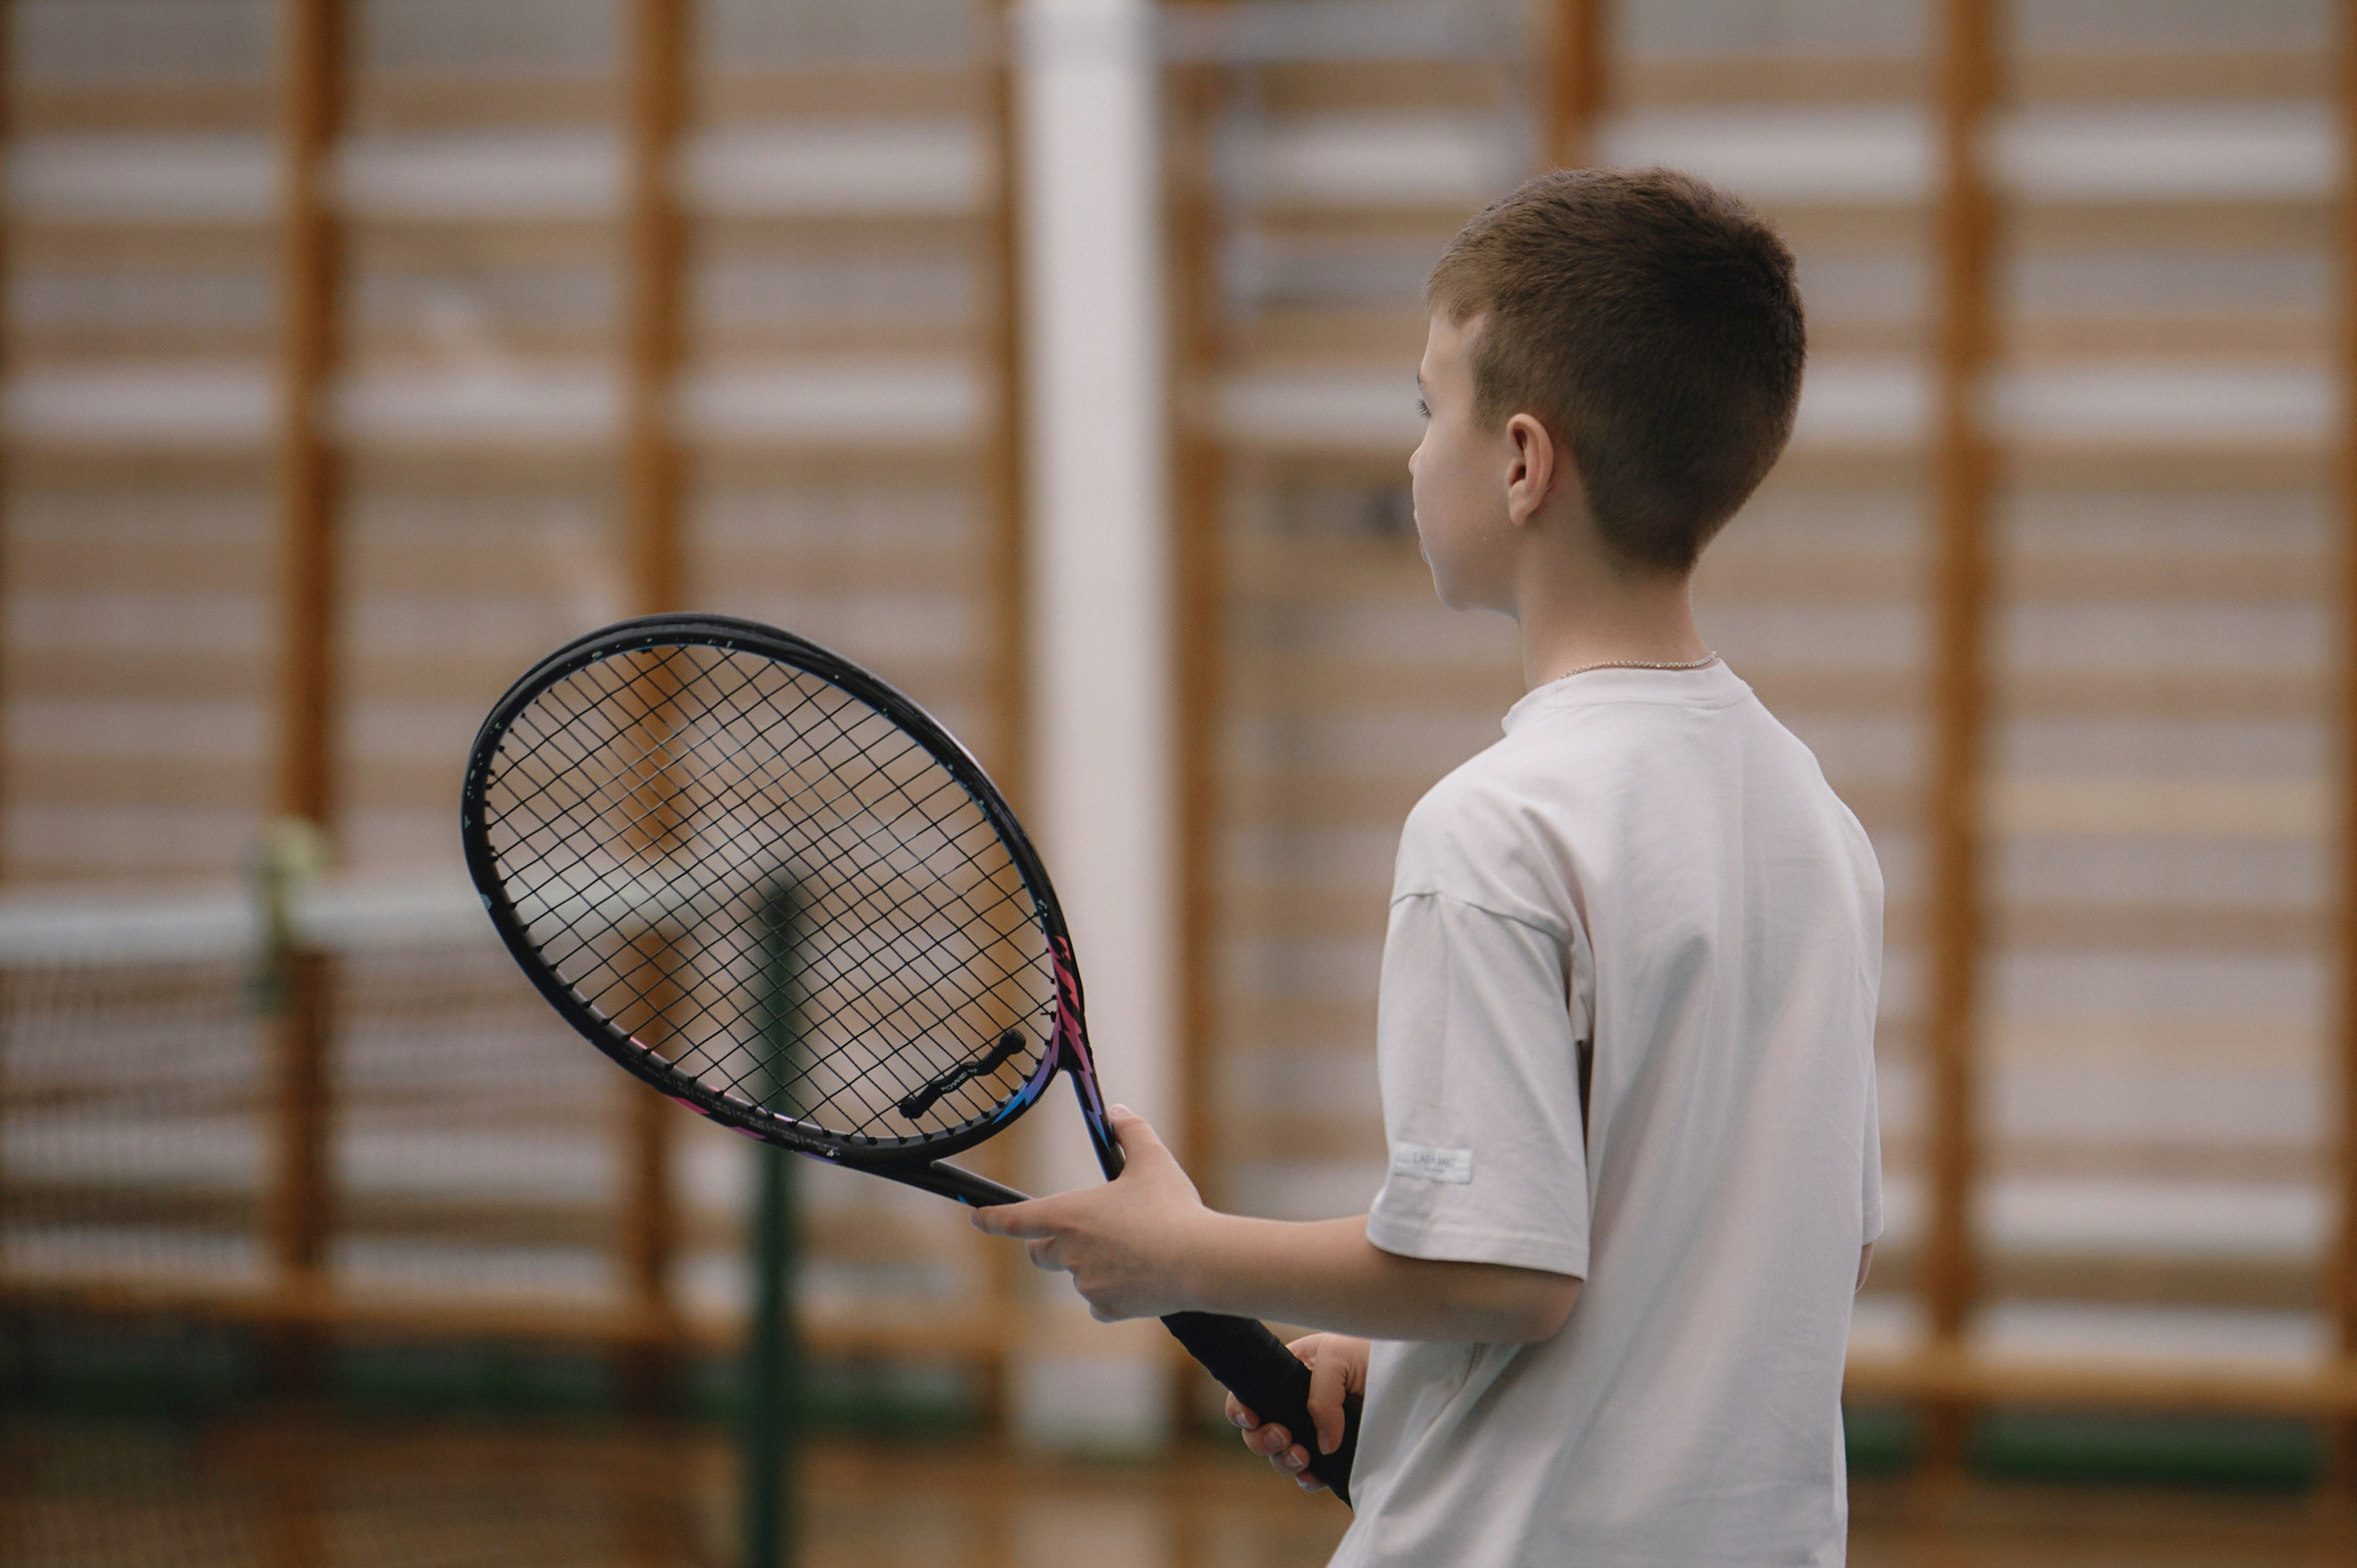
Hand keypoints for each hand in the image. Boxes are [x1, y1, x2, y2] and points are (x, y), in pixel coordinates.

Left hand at [969, 1107, 1211, 1320]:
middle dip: (1047, 1245)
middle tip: (1072, 1235)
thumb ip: (1131, 1130)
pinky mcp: (1107, 1309)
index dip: (991, 1218)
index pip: (1015, 1219)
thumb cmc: (1172, 1208)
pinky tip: (1138, 1278)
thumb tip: (1117, 1110)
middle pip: (1040, 1253)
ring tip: (1133, 1251)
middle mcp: (1069, 1252)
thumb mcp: (1153, 1159)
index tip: (977, 1218)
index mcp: (1069, 1214)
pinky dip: (1111, 1292)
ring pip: (1077, 1275)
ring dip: (1090, 1265)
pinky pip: (1098, 1302)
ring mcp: (1086, 1284)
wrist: (1198, 1261)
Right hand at [1225, 1332, 1367, 1490]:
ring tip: (1303, 1456)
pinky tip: (1315, 1475)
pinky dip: (1307, 1478)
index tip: (1253, 1419)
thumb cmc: (1372, 1352)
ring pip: (1281, 1455)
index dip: (1241, 1409)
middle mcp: (1296, 1402)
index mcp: (1288, 1372)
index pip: (1250, 1394)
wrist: (1414, 1373)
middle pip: (1259, 1430)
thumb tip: (1321, 1444)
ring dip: (1284, 1460)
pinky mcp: (1336, 1452)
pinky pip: (1310, 1474)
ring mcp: (1315, 1429)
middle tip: (1283, 1437)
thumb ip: (1319, 1397)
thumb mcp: (1338, 1357)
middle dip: (1263, 1440)